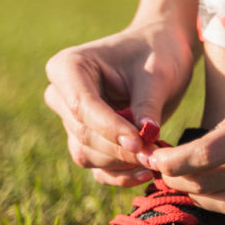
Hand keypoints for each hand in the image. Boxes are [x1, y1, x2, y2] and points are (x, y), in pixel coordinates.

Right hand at [45, 21, 196, 186]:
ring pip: (87, 155)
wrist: (163, 50)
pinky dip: (120, 174)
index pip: (81, 106)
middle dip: (119, 149)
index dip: (109, 128)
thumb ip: (147, 106)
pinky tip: (146, 172)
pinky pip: (96, 167)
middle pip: (83, 134)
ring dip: (121, 163)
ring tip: (155, 159)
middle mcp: (61, 94)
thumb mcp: (158, 74)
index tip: (140, 142)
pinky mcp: (87, 139)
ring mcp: (71, 120)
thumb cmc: (158, 52)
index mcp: (68, 67)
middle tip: (155, 154)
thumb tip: (143, 140)